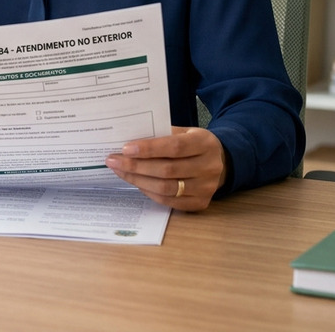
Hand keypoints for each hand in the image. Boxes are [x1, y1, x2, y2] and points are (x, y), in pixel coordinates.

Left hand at [104, 126, 227, 210]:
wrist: (221, 162)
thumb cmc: (193, 143)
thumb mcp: (184, 131)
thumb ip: (162, 134)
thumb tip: (129, 141)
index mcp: (204, 144)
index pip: (174, 147)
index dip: (148, 149)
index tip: (125, 148)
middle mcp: (208, 167)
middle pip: (167, 170)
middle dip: (136, 166)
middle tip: (114, 161)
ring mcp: (206, 188)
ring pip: (165, 188)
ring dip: (138, 180)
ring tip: (120, 171)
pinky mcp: (200, 203)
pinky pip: (169, 201)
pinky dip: (149, 192)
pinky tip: (136, 182)